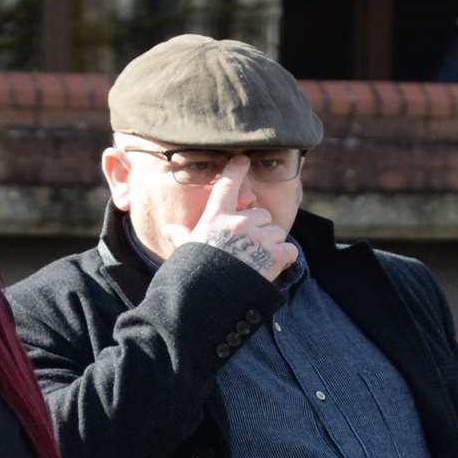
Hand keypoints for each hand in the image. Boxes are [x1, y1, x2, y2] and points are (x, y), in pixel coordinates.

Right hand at [162, 156, 297, 282]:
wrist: (209, 298)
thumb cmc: (195, 271)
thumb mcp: (186, 250)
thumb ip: (181, 236)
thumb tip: (168, 229)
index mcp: (216, 217)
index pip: (228, 185)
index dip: (237, 169)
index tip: (243, 159)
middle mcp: (239, 221)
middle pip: (262, 214)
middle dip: (259, 229)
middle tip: (248, 249)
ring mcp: (258, 236)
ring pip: (277, 232)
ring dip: (272, 245)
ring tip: (256, 262)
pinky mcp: (275, 253)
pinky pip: (289, 250)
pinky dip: (284, 260)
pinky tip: (270, 270)